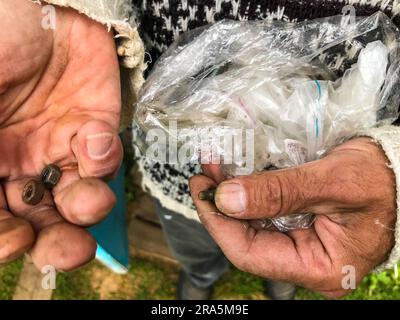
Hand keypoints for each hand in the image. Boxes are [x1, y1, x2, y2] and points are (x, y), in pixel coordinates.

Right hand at [0, 0, 122, 269]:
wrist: (30, 7)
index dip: (6, 238)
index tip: (16, 243)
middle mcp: (21, 162)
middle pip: (42, 218)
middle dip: (58, 240)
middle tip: (72, 251)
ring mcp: (59, 145)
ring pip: (79, 195)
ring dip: (88, 207)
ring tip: (91, 203)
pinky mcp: (94, 126)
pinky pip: (104, 156)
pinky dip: (104, 157)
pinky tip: (94, 141)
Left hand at [190, 138, 396, 297]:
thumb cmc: (381, 181)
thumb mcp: (330, 182)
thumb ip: (278, 192)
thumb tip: (226, 199)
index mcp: (320, 268)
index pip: (251, 255)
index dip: (220, 224)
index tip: (203, 192)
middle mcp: (306, 263)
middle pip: (248, 240)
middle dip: (221, 206)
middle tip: (205, 175)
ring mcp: (301, 247)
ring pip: (252, 226)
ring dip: (231, 198)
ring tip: (215, 170)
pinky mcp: (298, 229)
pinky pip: (264, 215)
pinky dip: (247, 195)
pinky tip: (235, 176)